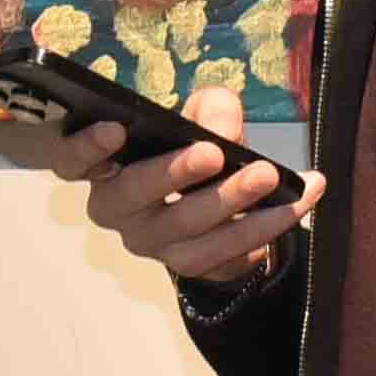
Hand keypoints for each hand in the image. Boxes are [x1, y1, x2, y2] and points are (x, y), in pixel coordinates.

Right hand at [59, 114, 321, 287]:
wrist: (223, 211)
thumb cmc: (195, 152)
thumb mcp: (204, 119)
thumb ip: (211, 110)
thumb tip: (221, 123)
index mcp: (106, 167)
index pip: (72, 162)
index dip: (86, 149)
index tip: (115, 128)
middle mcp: (118, 210)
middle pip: (131, 197)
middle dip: (173, 174)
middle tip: (213, 153)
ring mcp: (152, 244)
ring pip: (185, 229)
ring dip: (231, 201)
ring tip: (269, 175)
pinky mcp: (190, 265)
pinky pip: (228, 250)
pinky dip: (269, 222)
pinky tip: (302, 196)